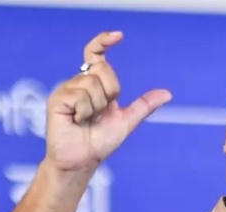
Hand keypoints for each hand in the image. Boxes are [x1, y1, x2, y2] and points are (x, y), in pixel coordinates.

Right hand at [44, 31, 171, 172]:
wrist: (83, 160)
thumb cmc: (100, 142)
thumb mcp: (127, 121)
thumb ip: (144, 105)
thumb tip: (167, 94)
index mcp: (94, 84)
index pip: (96, 55)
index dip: (104, 41)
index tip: (119, 36)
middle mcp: (79, 82)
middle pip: (104, 71)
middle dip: (110, 94)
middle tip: (100, 114)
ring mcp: (66, 89)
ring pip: (93, 84)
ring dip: (97, 108)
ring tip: (87, 120)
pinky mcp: (57, 99)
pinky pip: (81, 96)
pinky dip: (85, 112)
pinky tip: (77, 121)